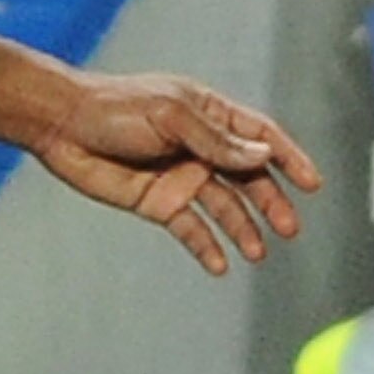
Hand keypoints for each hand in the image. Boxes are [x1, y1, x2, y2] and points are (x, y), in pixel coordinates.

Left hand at [30, 76, 322, 273]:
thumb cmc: (114, 108)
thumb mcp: (171, 116)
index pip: (260, 136)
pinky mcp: (159, 202)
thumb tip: (263, 156)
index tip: (311, 183)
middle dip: (271, 202)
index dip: (288, 157)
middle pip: (249, 176)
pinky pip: (191, 228)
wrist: (62, 127)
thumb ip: (216, 140)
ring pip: (224, 206)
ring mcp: (182, 176)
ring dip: (243, 229)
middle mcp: (201, 147)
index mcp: (209, 114)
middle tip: (289, 228)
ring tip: (258, 253)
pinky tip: (221, 265)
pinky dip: (207, 247)